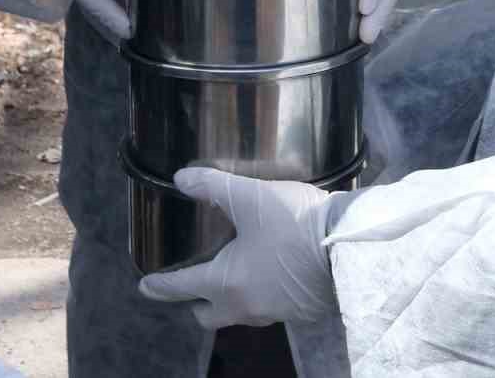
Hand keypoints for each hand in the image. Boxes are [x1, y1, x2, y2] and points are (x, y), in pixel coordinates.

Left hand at [137, 168, 346, 328]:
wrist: (349, 245)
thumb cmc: (295, 223)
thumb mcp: (250, 197)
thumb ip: (213, 186)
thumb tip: (182, 178)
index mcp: (227, 282)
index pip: (182, 287)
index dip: (160, 285)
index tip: (145, 287)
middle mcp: (247, 305)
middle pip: (208, 315)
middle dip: (196, 303)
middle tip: (192, 284)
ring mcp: (275, 312)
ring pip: (240, 313)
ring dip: (230, 298)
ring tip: (232, 274)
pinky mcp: (301, 310)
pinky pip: (269, 308)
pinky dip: (261, 295)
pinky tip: (269, 273)